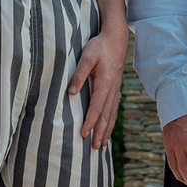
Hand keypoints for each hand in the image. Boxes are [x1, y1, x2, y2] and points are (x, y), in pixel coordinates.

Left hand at [68, 27, 125, 149]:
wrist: (116, 38)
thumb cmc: (100, 46)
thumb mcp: (87, 56)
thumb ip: (78, 74)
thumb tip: (71, 92)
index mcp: (105, 83)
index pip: (96, 107)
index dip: (90, 122)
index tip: (84, 134)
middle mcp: (112, 89)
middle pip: (106, 115)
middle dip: (100, 132)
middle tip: (95, 148)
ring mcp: (116, 89)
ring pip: (112, 114)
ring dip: (106, 129)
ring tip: (103, 144)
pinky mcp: (115, 87)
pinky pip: (114, 108)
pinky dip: (111, 120)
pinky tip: (108, 126)